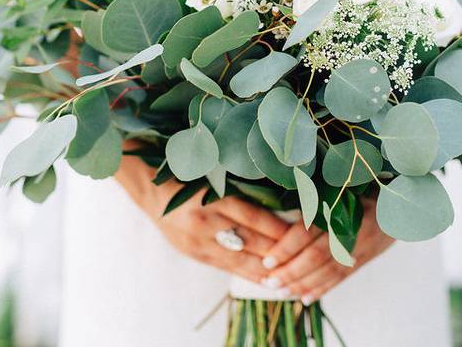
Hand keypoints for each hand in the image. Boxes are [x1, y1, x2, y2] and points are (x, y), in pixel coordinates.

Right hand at [151, 186, 291, 282]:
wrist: (153, 193)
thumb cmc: (191, 179)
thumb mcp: (215, 178)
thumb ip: (243, 190)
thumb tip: (283, 200)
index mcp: (214, 198)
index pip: (255, 217)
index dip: (280, 228)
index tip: (304, 232)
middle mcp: (206, 221)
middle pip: (251, 242)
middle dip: (280, 253)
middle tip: (307, 259)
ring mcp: (200, 241)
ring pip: (242, 261)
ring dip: (269, 271)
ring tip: (293, 279)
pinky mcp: (197, 254)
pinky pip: (230, 269)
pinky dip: (251, 275)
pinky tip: (269, 282)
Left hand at [261, 198, 393, 303]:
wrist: (401, 199)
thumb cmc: (363, 185)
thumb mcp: (341, 183)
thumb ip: (316, 193)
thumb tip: (280, 202)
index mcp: (339, 206)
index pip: (309, 231)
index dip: (287, 247)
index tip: (268, 260)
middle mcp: (351, 228)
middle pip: (317, 256)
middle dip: (291, 272)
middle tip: (270, 283)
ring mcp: (361, 245)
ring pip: (328, 270)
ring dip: (303, 284)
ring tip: (281, 293)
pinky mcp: (366, 257)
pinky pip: (342, 277)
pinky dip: (323, 288)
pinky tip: (305, 298)